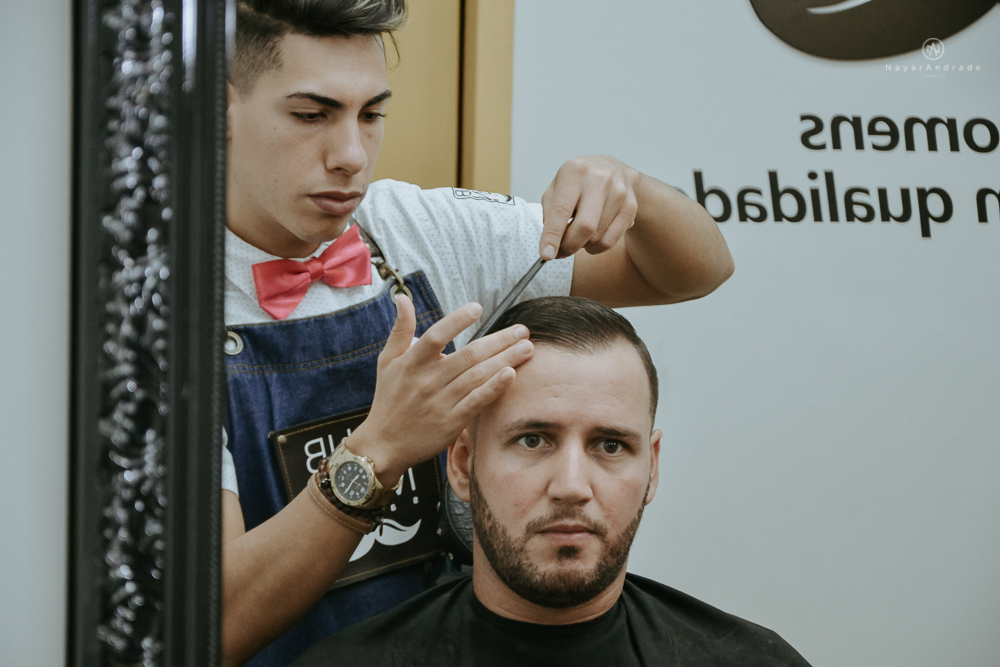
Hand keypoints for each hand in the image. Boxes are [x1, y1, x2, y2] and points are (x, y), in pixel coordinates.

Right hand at [347, 295, 533, 484]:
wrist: (383, 445)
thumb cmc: (388, 399)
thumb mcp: (387, 361)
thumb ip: (400, 329)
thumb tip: (403, 298)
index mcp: (411, 363)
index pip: (435, 335)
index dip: (456, 321)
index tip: (477, 308)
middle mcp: (427, 381)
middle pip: (467, 356)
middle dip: (499, 341)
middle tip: (522, 330)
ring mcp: (440, 403)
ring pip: (476, 377)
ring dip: (505, 360)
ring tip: (526, 348)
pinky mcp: (450, 423)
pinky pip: (476, 402)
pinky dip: (494, 388)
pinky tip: (511, 375)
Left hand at [538, 155, 638, 259]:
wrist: (612, 169)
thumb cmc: (578, 182)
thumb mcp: (556, 188)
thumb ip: (549, 214)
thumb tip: (550, 245)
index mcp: (575, 171)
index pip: (561, 209)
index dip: (552, 235)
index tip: (546, 255)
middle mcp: (599, 179)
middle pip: (584, 227)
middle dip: (568, 246)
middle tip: (559, 252)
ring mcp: (618, 193)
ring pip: (596, 237)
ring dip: (582, 245)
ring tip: (577, 235)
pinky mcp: (630, 207)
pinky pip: (610, 241)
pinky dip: (596, 247)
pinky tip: (591, 237)